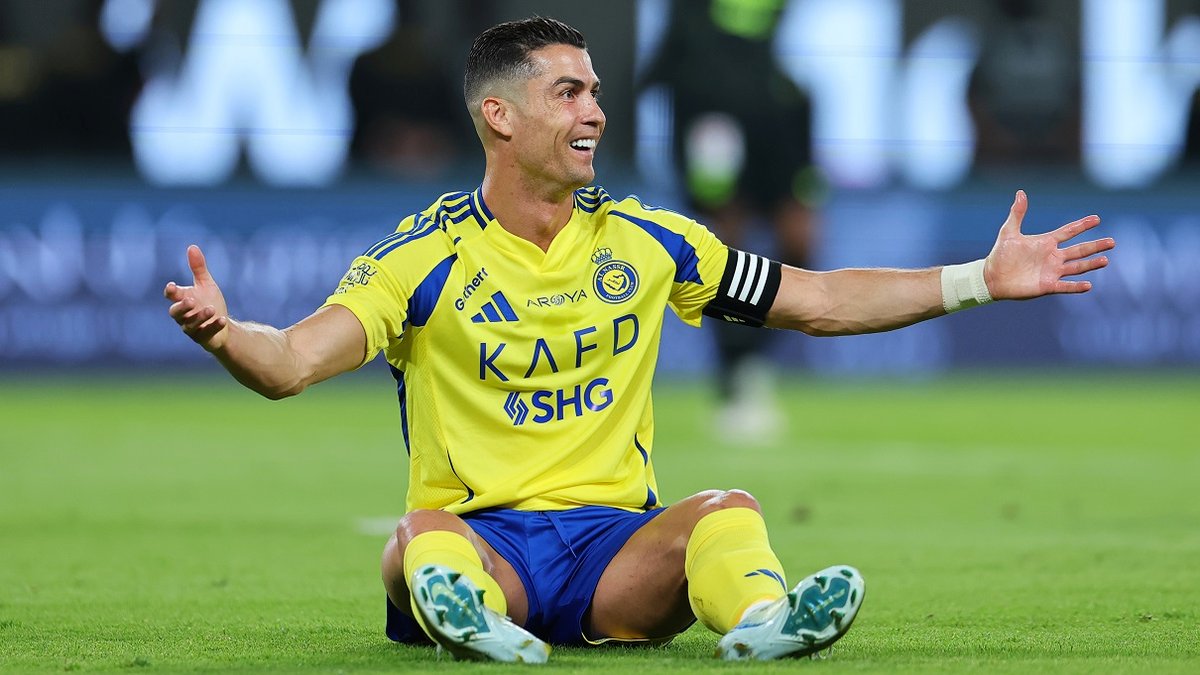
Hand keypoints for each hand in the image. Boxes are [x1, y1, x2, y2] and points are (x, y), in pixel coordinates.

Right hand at [164, 245, 230, 349]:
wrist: (222, 324)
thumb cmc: (210, 302)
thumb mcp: (206, 284)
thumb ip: (198, 268)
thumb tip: (192, 246)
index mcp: (183, 300)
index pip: (171, 296)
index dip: (171, 292)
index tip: (172, 286)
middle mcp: (184, 316)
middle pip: (175, 313)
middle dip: (182, 307)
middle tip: (191, 300)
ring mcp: (192, 328)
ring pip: (190, 325)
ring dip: (200, 317)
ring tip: (211, 309)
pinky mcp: (204, 338)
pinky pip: (206, 334)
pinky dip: (214, 327)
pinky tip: (222, 320)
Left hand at [983, 190, 1114, 299]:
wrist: (991, 277)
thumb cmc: (1000, 255)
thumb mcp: (1009, 232)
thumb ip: (1017, 214)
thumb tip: (1020, 192)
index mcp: (1046, 242)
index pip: (1068, 231)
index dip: (1082, 225)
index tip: (1097, 218)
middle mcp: (1053, 256)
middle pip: (1079, 250)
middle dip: (1095, 246)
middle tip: (1112, 242)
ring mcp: (1052, 271)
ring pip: (1077, 267)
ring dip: (1091, 264)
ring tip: (1105, 260)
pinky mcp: (1047, 286)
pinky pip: (1065, 287)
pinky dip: (1076, 287)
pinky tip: (1088, 285)